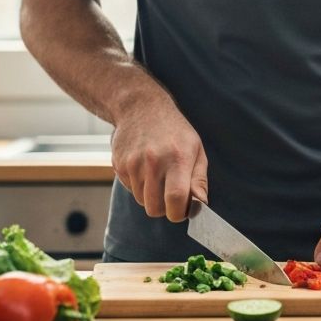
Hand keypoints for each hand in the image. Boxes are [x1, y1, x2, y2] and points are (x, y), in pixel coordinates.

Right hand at [110, 97, 207, 221]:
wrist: (141, 107)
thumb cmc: (174, 131)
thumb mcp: (196, 149)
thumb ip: (199, 179)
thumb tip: (201, 204)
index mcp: (178, 158)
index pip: (176, 200)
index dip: (179, 213)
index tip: (183, 210)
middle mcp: (154, 161)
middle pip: (155, 208)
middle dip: (164, 208)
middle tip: (170, 194)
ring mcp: (133, 163)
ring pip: (142, 201)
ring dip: (151, 195)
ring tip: (157, 174)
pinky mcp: (119, 165)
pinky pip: (130, 189)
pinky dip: (138, 185)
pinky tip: (144, 166)